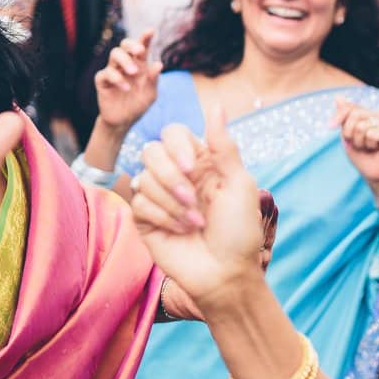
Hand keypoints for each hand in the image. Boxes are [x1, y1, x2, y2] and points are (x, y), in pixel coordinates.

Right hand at [94, 29, 160, 128]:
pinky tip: (126, 88)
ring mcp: (113, 71)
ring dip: (125, 61)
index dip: (145, 38)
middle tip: (140, 51)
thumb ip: (153, 79)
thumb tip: (159, 64)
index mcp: (139, 64)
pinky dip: (117, 79)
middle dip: (131, 44)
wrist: (124, 121)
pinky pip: (105, 73)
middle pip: (124, 45)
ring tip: (134, 73)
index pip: (142, 47)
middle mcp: (125, 64)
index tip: (151, 31)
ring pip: (114, 54)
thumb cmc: (138, 104)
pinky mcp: (102, 81)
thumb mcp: (150, 94)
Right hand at [130, 106, 269, 318]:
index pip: (172, 133)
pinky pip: (139, 204)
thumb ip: (223, 145)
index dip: (176, 145)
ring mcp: (158, 197)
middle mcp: (175, 176)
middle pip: (150, 151)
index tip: (190, 167)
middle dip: (170, 176)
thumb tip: (215, 105)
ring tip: (194, 224)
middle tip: (192, 200)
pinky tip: (181, 232)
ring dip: (172, 204)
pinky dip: (164, 218)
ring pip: (143, 179)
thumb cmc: (239, 231)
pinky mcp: (145, 219)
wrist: (225, 273)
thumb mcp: (239, 184)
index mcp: (199, 162)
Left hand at [331, 96, 378, 187]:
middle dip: (349, 133)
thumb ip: (344, 115)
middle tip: (357, 143)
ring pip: (361, 126)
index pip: (349, 106)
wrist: (370, 171)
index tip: (330, 126)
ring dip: (359, 142)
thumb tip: (338, 96)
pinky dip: (368, 145)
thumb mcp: (346, 133)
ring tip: (366, 147)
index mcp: (368, 112)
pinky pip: (371, 134)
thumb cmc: (359, 153)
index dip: (338, 116)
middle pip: (354, 115)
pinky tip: (375, 149)